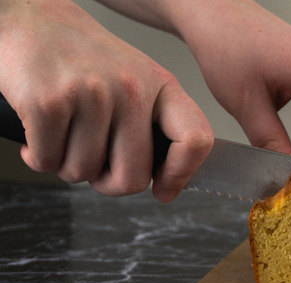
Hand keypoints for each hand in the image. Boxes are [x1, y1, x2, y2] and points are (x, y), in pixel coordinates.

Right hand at [0, 0, 212, 201]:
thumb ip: (153, 124)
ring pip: (85, 173)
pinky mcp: (50, 103)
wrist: (28, 19)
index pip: (195, 139)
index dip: (181, 176)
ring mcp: (92, 94)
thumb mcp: (135, 79)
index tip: (164, 190)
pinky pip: (48, 162)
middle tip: (94, 166)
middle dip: (107, 184)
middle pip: (133, 177)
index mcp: (160, 84)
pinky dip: (38, 157)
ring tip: (63, 137)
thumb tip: (166, 182)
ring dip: (67, 166)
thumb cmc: (82, 58)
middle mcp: (131, 88)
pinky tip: (38, 134)